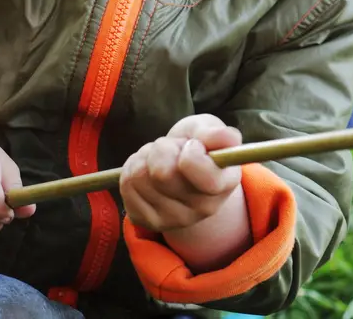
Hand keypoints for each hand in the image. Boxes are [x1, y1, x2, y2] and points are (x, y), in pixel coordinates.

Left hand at [120, 115, 242, 237]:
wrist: (183, 169)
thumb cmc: (200, 145)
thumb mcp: (210, 130)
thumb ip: (217, 133)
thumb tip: (226, 139)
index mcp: (224, 185)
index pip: (198, 171)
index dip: (190, 150)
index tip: (192, 145)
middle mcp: (201, 209)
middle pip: (162, 172)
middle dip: (162, 148)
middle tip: (173, 148)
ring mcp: (172, 219)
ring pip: (139, 177)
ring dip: (145, 156)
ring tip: (158, 157)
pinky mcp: (146, 221)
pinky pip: (126, 186)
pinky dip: (131, 167)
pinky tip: (146, 169)